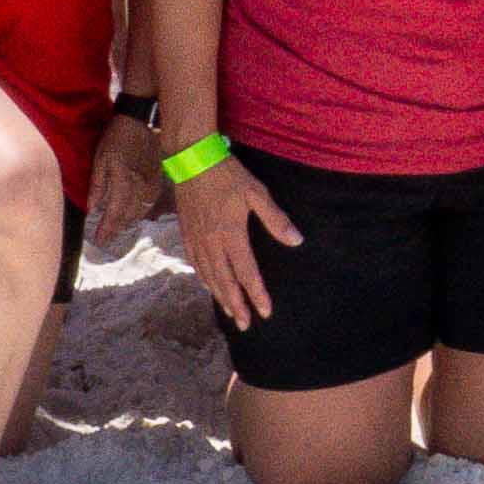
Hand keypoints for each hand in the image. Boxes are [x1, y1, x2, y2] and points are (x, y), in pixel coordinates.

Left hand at [86, 142, 170, 252]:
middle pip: (129, 215)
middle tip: (106, 237)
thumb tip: (92, 209)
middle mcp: (139, 184)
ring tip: (117, 228)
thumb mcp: (99, 159)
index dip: (108, 228)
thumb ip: (97, 185)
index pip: (115, 212)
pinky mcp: (157, 177)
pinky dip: (141, 210)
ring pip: (141, 210)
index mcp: (123, 180)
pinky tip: (134, 213)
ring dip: (129, 221)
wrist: (137, 121)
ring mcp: (150, 182)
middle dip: (117, 228)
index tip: (99, 240)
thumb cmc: (114, 138)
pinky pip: (150, 201)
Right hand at [170, 152, 296, 318]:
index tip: (266, 312)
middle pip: (225, 282)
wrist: (191, 158)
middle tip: (246, 325)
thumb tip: (297, 241)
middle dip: (237, 305)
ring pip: (209, 276)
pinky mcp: (186, 232)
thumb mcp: (256, 192)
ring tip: (230, 312)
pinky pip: (195, 263)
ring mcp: (196, 239)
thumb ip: (275, 219)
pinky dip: (203, 279)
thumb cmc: (227, 174)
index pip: (247, 273)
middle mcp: (212, 243)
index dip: (257, 294)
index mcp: (231, 234)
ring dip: (220, 296)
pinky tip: (208, 284)